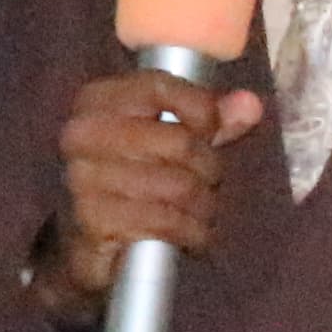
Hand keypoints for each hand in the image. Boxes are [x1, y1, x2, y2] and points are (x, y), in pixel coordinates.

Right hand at [32, 68, 269, 325]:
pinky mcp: (93, 220)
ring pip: (180, 185)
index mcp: (95, 102)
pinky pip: (166, 221)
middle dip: (209, 169)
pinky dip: (191, 233)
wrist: (83, 245)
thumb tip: (249, 105)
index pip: (159, 86)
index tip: (211, 130)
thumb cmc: (132, 182)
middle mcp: (82, 134)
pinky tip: (189, 235)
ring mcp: (83, 178)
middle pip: (181, 141)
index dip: (201, 109)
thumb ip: (208, 122)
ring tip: (199, 212)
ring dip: (203, 206)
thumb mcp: (168, 143)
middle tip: (207, 184)